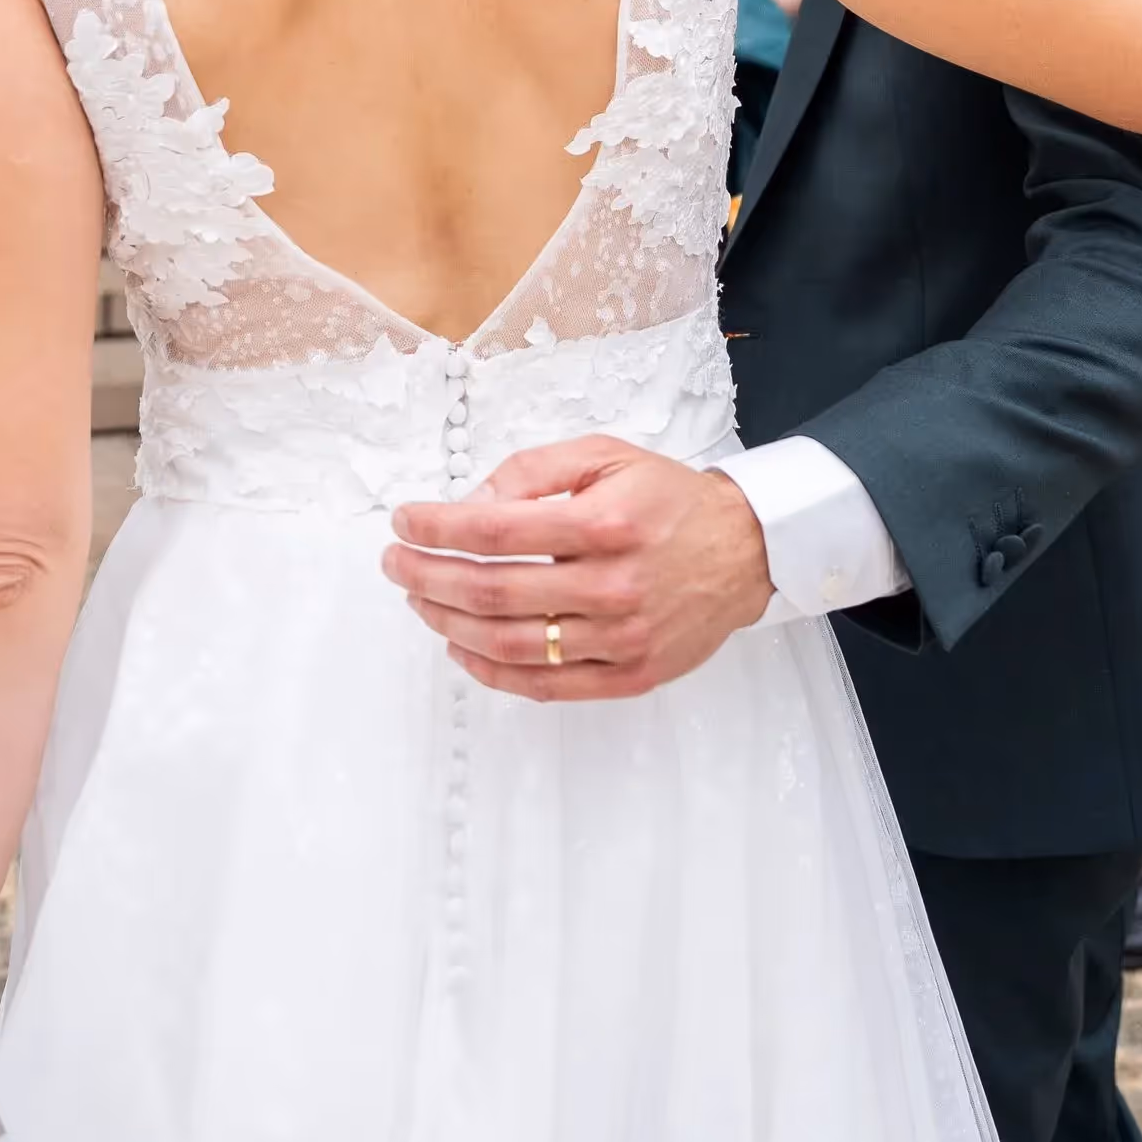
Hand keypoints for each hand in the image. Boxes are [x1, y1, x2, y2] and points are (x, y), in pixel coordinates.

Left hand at [383, 437, 772, 700]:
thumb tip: (470, 503)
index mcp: (605, 522)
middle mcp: (613, 584)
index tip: (405, 522)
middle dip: (427, 576)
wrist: (745, 550)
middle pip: (493, 591)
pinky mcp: (630, 674)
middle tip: (396, 563)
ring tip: (420, 602)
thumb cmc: (667, 500)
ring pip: (510, 643)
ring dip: (449, 624)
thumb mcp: (605, 456)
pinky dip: (492, 671)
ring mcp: (622, 636)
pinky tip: (461, 648)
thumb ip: (534, 471)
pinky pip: (545, 685)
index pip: (496, 530)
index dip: (437, 527)